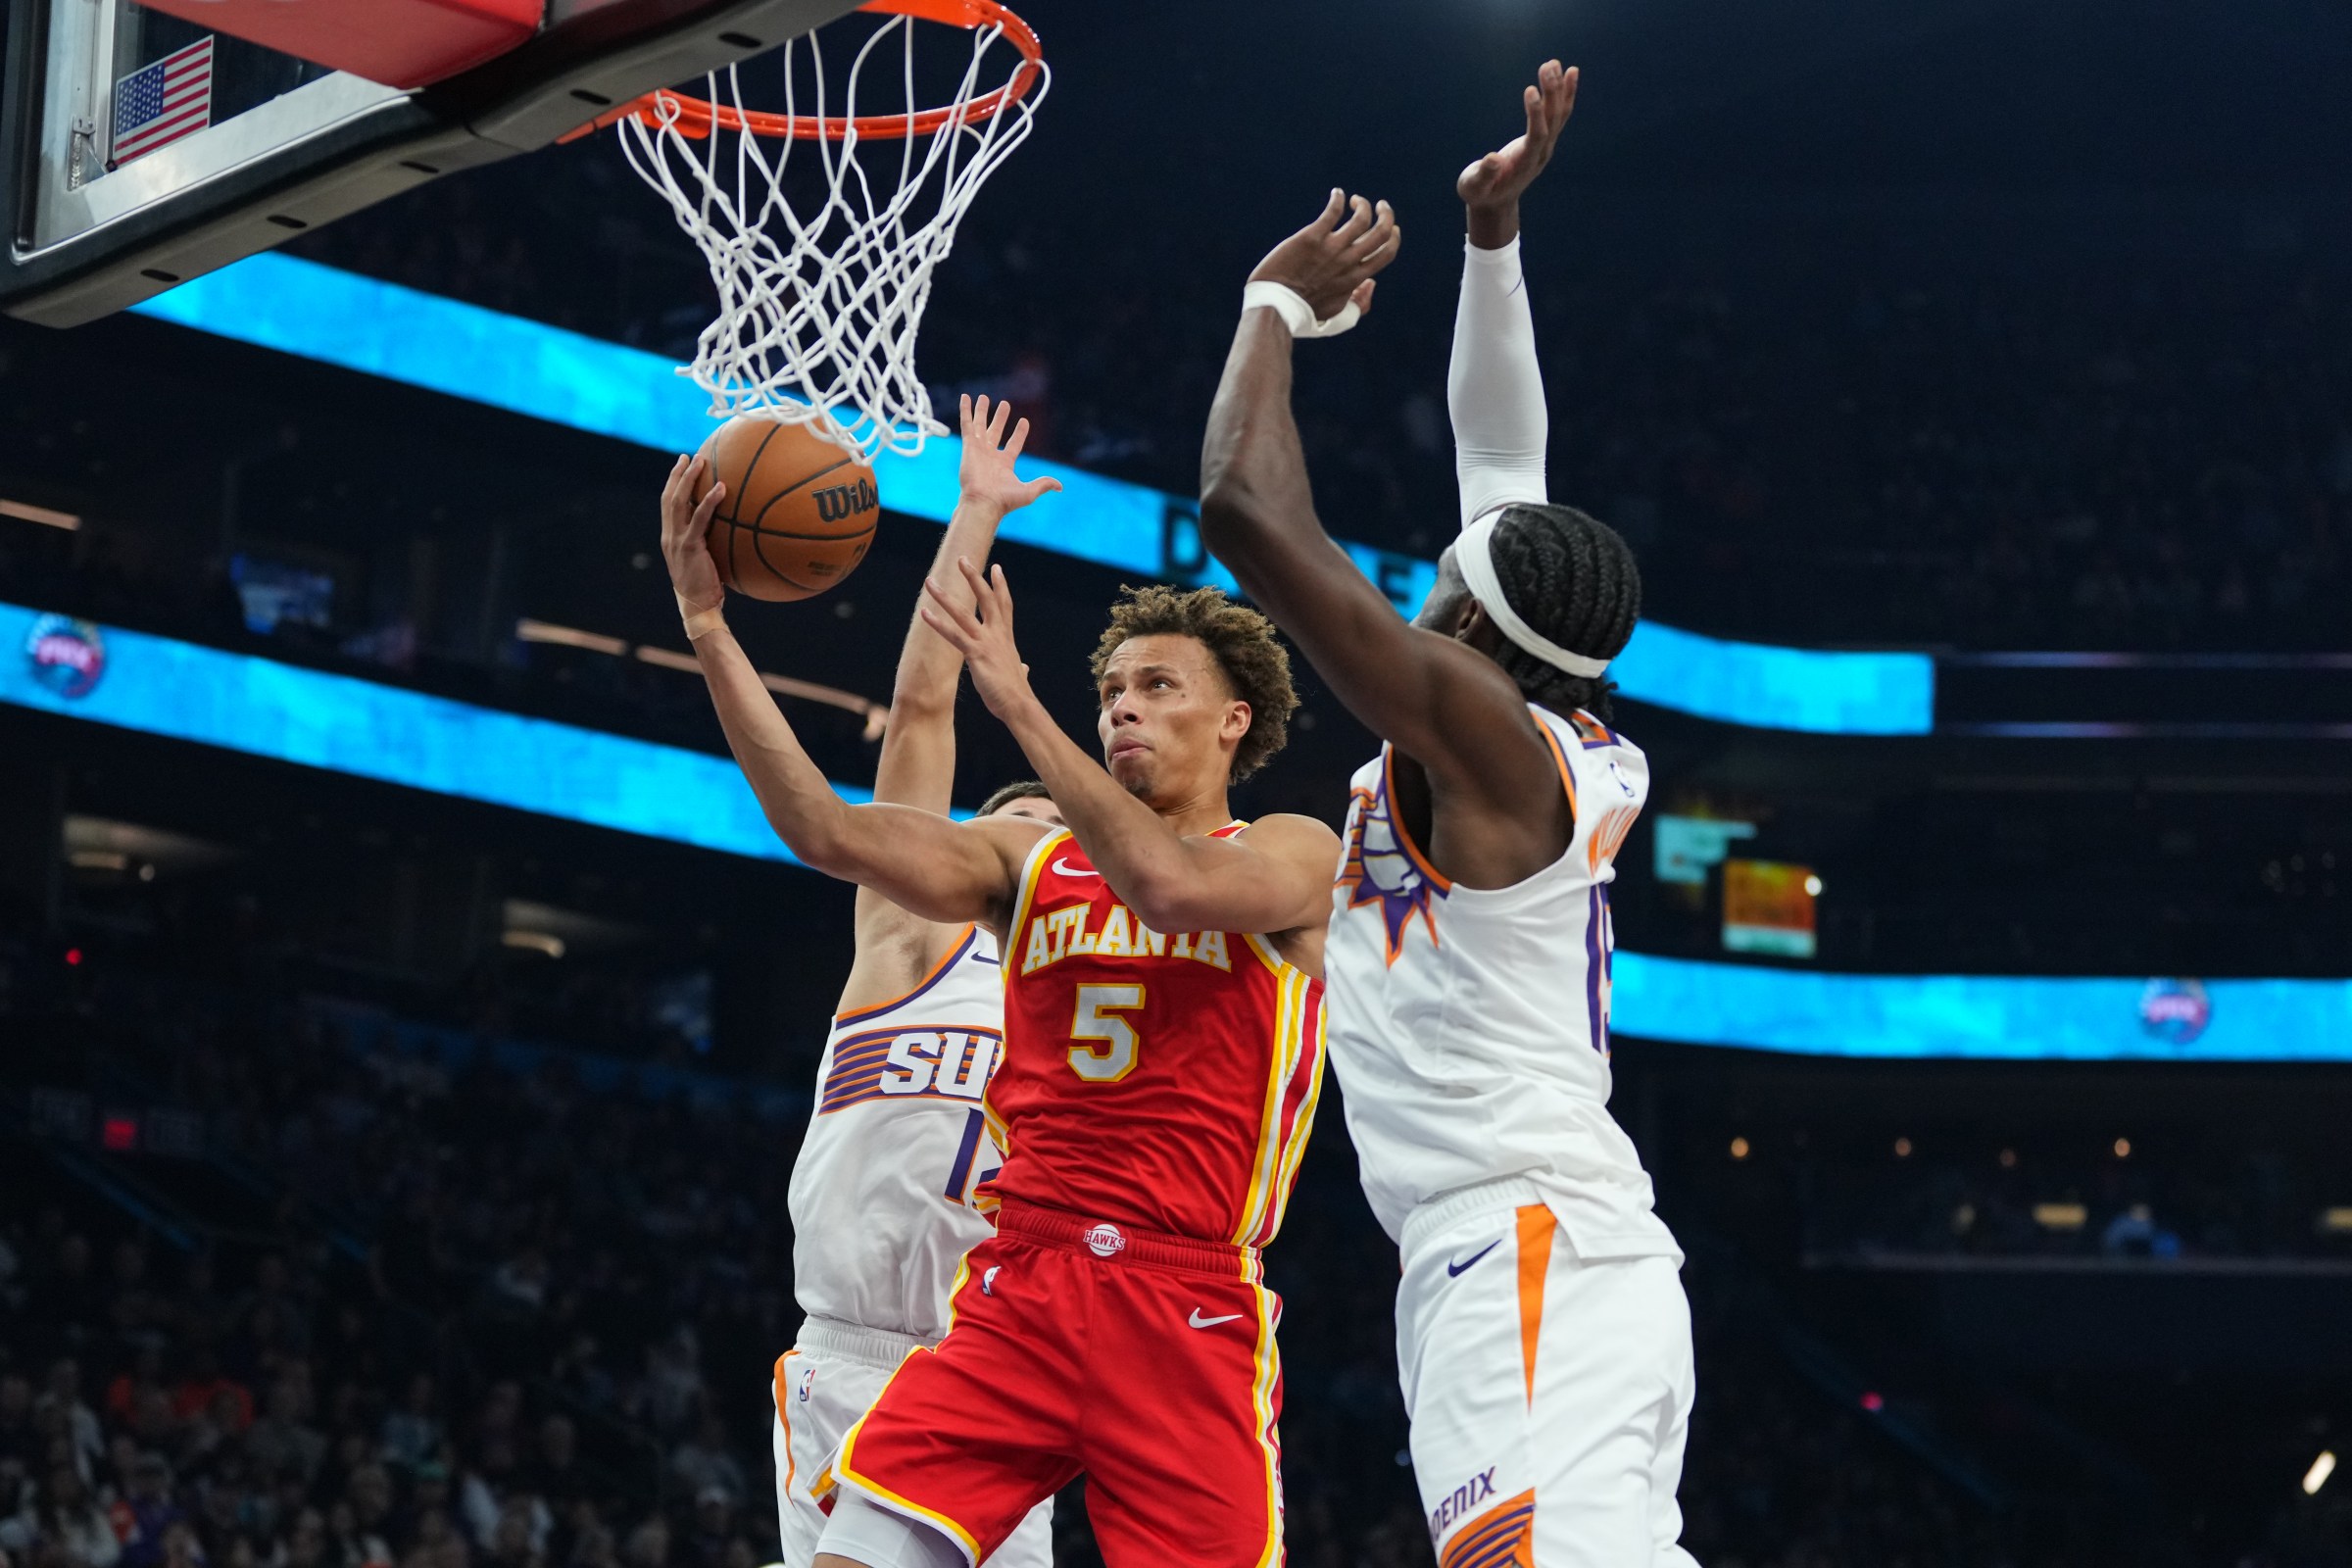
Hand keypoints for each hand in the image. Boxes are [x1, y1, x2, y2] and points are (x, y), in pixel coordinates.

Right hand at [661, 453, 724, 614]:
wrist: (698, 607)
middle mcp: (669, 536)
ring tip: (701, 461)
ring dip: (689, 479)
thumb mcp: (705, 562)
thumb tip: (732, 530)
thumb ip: (710, 543)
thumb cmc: (707, 588)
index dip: (673, 483)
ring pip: (679, 502)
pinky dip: (708, 501)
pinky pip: (699, 519)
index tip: (682, 465)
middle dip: (678, 474)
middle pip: (669, 497)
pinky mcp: (690, 547)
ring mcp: (677, 540)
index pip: (668, 505)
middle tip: (689, 456)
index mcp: (670, 538)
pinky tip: (720, 488)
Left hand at [920, 557, 1037, 721]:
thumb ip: (1020, 668)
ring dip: (944, 596)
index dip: (1000, 586)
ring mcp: (986, 642)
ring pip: (963, 612)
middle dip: (973, 577)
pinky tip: (924, 613)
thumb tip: (1024, 668)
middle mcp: (997, 635)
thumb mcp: (1019, 675)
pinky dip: (937, 623)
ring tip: (930, 581)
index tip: (996, 568)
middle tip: (962, 558)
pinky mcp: (976, 654)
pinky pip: (953, 635)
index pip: (1004, 605)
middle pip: (985, 599)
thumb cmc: (1017, 694)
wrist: (1019, 705)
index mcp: (1006, 638)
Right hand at [957, 394, 1062, 516]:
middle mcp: (991, 455)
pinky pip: (967, 424)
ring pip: (980, 425)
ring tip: (983, 398)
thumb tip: (1060, 487)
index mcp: (1005, 464)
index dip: (1019, 433)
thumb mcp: (1029, 492)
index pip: (1014, 443)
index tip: (1024, 421)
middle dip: (999, 418)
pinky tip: (966, 398)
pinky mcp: (969, 446)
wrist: (984, 502)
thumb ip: (1043, 484)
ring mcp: (979, 450)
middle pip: (996, 431)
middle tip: (1004, 404)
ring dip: (981, 411)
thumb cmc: (1005, 500)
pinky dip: (966, 410)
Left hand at [1248, 190, 1400, 323]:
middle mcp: (1348, 262)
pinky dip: (1338, 199)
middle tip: (1381, 206)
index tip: (1391, 227)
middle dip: (1386, 215)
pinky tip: (1336, 194)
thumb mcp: (1336, 314)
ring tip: (1356, 201)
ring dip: (1364, 204)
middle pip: (1381, 232)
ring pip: (1361, 218)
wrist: (1275, 306)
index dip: (1393, 237)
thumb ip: (1358, 303)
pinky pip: (1333, 211)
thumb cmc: (1303, 312)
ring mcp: (1331, 249)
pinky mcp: (1312, 237)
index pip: (1386, 253)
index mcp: (1355, 278)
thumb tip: (1372, 284)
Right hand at [1458, 60, 1577, 246]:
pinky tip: (1568, 73)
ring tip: (1554, 63)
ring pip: (1558, 115)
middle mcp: (1541, 153)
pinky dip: (1565, 94)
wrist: (1496, 202)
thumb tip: (1492, 159)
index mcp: (1524, 164)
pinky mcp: (1545, 139)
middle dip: (1551, 93)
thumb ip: (1483, 175)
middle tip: (1547, 66)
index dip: (1536, 114)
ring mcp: (1546, 146)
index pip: (1536, 135)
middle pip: (1552, 121)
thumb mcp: (1474, 187)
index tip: (1530, 89)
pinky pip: (1559, 114)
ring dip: (1559, 89)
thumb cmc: (1480, 193)